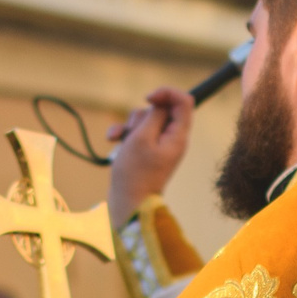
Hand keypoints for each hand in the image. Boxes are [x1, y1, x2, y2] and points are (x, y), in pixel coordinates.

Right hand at [105, 85, 193, 229]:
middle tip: (134, 132)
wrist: (127, 204)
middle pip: (161, 109)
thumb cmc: (134, 174)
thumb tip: (160, 104)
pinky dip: (124, 134)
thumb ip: (154, 116)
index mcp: (178, 136)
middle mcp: (172, 139)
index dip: (167, 93)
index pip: (185, 101)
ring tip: (120, 141)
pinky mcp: (146, 150)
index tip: (149, 99)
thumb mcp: (142, 138)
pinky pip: (136, 132)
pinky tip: (111, 141)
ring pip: (145, 120)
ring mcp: (159, 145)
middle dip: (141, 115)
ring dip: (129, 126)